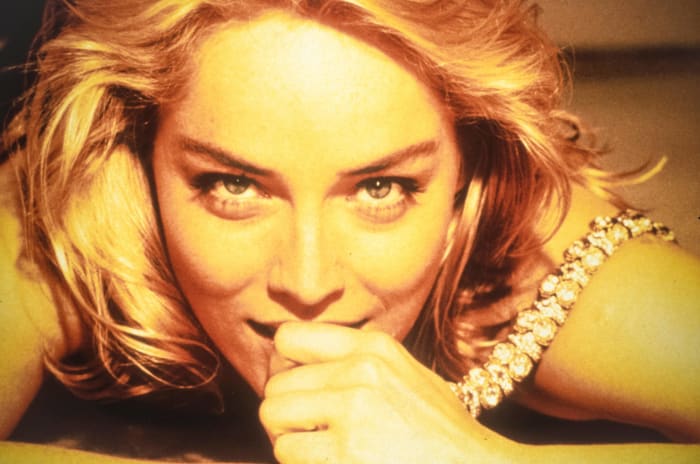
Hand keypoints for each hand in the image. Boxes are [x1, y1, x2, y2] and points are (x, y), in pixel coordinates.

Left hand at [259, 321, 515, 463]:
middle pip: (275, 387)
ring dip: (291, 442)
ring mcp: (354, 411)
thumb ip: (359, 362)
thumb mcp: (409, 375)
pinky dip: (303, 463)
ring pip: (273, 420)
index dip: (285, 370)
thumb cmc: (442, 432)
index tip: (298, 393)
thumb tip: (299, 366)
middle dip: (286, 415)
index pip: (289, 339)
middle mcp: (361, 371)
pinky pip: (287, 453)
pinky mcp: (347, 452)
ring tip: (323, 451)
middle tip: (311, 434)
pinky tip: (334, 463)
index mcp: (374, 348)